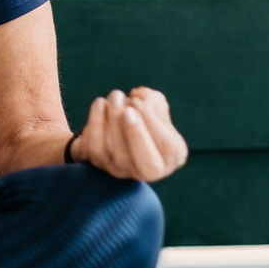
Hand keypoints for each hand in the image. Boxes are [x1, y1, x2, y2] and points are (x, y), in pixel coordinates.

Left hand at [70, 87, 187, 181]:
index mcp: (172, 157)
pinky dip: (96, 123)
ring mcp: (123, 170)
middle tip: (127, 110)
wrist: (114, 128)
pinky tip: (100, 103)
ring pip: (119, 155)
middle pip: (148, 166)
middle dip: (137, 135)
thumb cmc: (142, 116)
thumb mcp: (154, 106)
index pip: (169, 148)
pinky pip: (96, 148)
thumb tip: (141, 96)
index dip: (153, 124)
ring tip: (115, 96)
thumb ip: (154, 101)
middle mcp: (150, 171)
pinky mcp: (100, 163)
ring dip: (114, 121)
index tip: (138, 101)